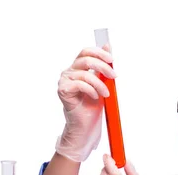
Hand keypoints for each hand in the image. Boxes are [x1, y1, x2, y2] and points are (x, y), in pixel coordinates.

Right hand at [55, 47, 116, 161]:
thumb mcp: (102, 82)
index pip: (86, 52)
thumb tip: (108, 46)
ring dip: (100, 84)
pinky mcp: (62, 90)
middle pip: (86, 60)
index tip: (112, 59)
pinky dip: (91, 90)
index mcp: (78, 68)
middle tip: (114, 76)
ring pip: (85, 74)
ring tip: (106, 94)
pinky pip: (79, 84)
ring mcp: (64, 81)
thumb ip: (103, 66)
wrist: (86, 126)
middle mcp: (69, 72)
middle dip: (103, 67)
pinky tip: (95, 97)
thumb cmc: (93, 106)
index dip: (99, 52)